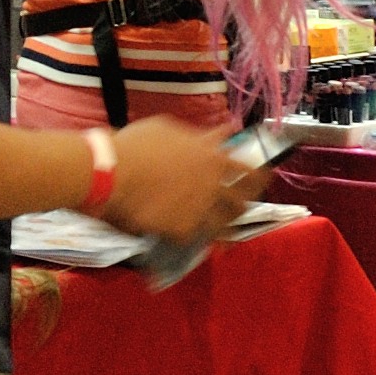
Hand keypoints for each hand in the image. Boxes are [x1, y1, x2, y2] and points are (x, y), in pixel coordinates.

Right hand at [95, 117, 257, 246]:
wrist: (111, 172)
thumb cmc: (136, 144)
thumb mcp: (168, 128)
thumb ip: (197, 135)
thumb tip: (219, 132)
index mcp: (212, 155)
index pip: (246, 167)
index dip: (257, 174)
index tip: (263, 177)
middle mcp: (213, 183)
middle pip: (243, 197)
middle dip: (247, 202)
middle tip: (245, 206)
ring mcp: (201, 207)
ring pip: (227, 222)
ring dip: (231, 226)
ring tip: (232, 232)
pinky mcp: (185, 229)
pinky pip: (200, 237)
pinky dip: (204, 240)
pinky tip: (208, 245)